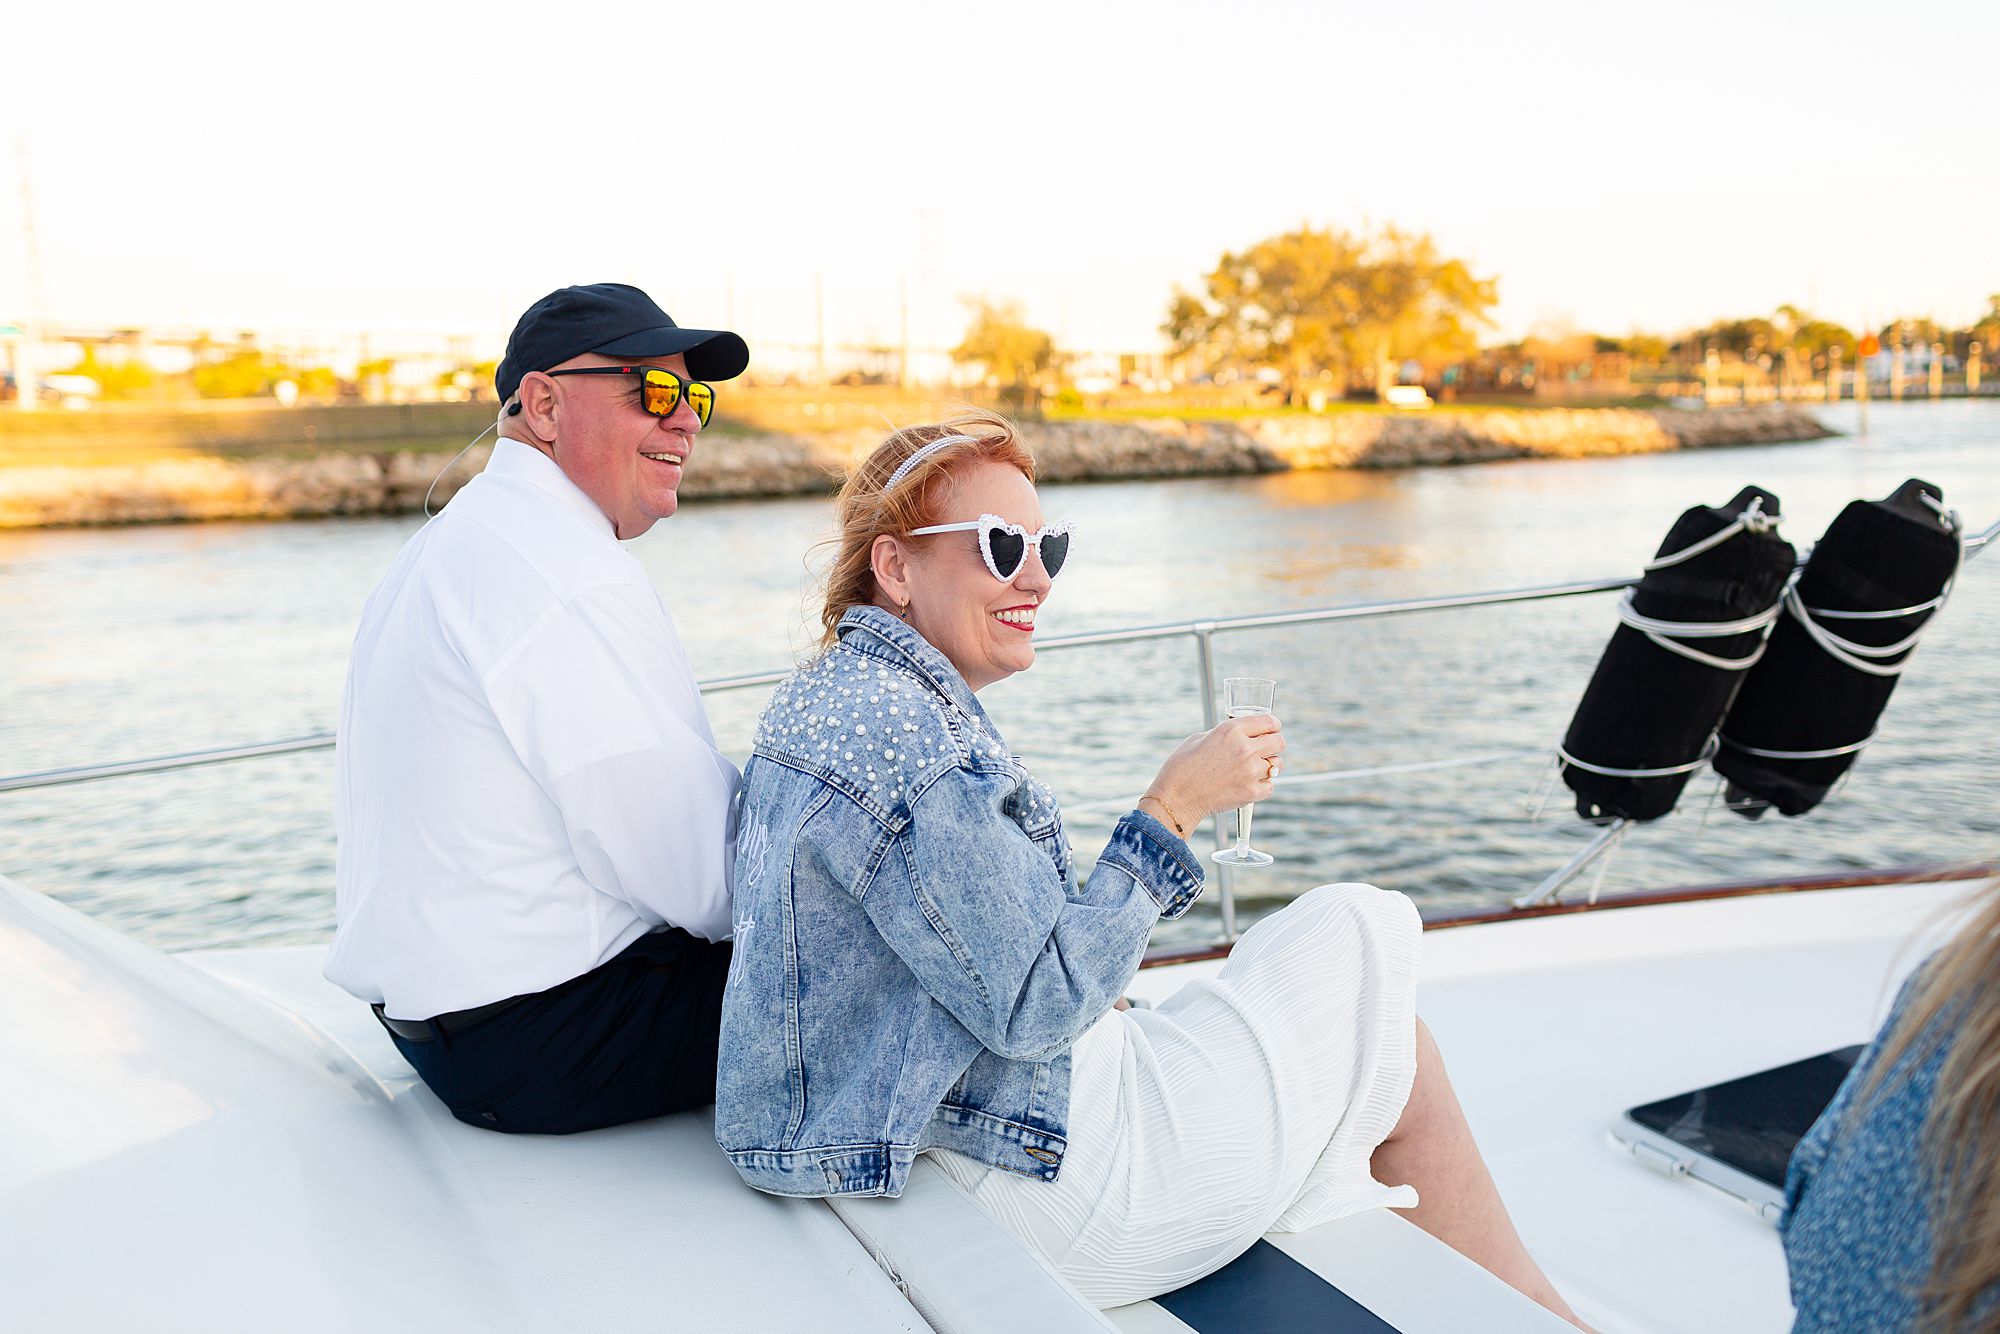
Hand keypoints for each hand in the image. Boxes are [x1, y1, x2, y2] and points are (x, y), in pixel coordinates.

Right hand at [1145, 713, 1284, 828]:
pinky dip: (1262, 785)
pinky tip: (1248, 784)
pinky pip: (1270, 786)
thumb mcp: (1200, 738)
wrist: (1176, 798)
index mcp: (1231, 730)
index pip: (1269, 721)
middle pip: (1279, 742)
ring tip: (1254, 769)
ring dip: (1269, 766)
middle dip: (1274, 744)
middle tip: (1266, 749)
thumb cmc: (1182, 767)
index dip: (1273, 725)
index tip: (1272, 729)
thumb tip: (1241, 735)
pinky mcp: (1251, 792)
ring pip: (1277, 765)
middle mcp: (1244, 748)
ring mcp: (1250, 771)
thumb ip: (1225, 735)